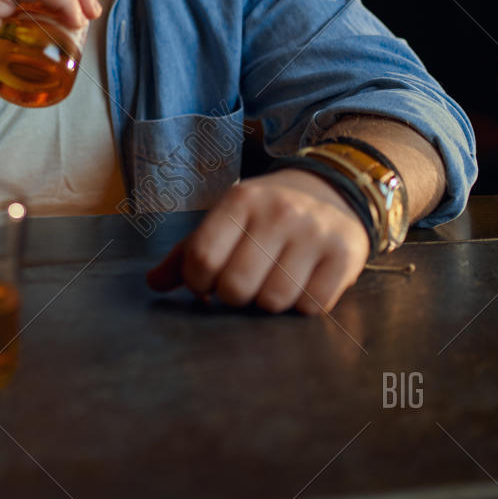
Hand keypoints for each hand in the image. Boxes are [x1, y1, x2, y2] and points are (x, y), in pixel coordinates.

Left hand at [145, 169, 372, 314]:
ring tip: (274, 281)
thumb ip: (188, 253)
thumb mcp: (226, 221)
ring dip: (269, 302)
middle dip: (234, 296)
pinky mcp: (345, 254)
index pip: (201, 259)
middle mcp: (278, 211)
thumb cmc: (266, 216)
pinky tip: (303, 283)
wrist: (333, 192)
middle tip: (245, 283)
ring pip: (274, 301)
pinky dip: (302, 305)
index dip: (198, 283)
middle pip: (236, 287)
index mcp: (240, 200)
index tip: (207, 284)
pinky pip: (311, 306)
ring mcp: (314, 231)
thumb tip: (152, 282)